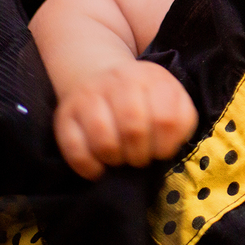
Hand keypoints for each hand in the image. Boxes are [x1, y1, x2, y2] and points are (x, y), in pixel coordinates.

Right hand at [53, 60, 197, 180]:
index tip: (160, 152)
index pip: (167, 119)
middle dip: (139, 155)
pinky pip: (73, 147)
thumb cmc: (143, 97)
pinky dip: (88, 165)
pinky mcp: (65, 113)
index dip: (165, 146)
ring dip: (115, 159)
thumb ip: (179, 119)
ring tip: (119, 160)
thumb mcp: (170, 98)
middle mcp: (120, 81)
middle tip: (139, 159)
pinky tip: (98, 169)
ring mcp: (89, 95)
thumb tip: (169, 149)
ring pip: (103, 138)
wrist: (100, 74)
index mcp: (153, 78)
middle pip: (133, 129)